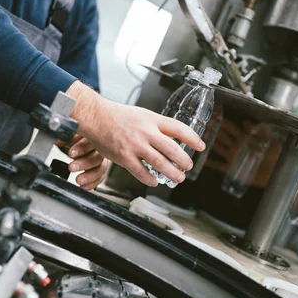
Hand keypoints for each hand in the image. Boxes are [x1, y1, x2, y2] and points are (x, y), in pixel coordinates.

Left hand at [58, 135, 109, 189]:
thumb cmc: (76, 138)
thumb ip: (65, 137)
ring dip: (89, 176)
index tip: (71, 153)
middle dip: (84, 163)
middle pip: (98, 156)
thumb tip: (57, 139)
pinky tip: (84, 186)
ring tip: (78, 180)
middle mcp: (101, 147)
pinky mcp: (101, 168)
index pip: (91, 140)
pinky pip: (101, 177)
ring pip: (101, 167)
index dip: (82, 147)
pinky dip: (93, 183)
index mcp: (94, 136)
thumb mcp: (70, 135)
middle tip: (72, 167)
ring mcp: (102, 159)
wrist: (80, 144)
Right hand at [66, 82, 204, 186]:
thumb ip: (157, 126)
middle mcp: (146, 132)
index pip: (179, 128)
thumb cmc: (119, 116)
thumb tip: (173, 138)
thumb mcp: (143, 115)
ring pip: (159, 163)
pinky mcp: (124, 157)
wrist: (97, 117)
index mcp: (153, 120)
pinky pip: (141, 172)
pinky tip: (155, 182)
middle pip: (172, 149)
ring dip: (172, 173)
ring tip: (178, 178)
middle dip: (184, 161)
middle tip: (189, 167)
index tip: (201, 146)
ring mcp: (135, 145)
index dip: (193, 138)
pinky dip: (150, 179)